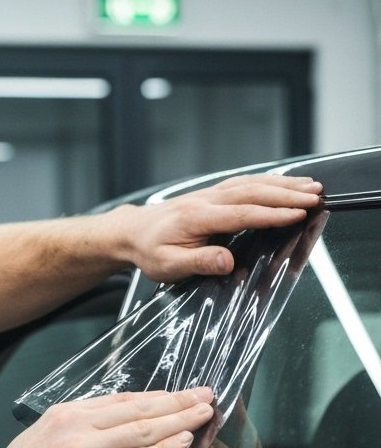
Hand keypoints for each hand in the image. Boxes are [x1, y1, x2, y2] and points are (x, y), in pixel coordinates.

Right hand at [0, 387, 215, 447]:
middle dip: (176, 400)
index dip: (153, 396)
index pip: (118, 399)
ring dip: (180, 421)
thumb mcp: (37, 445)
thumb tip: (101, 439)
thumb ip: (69, 437)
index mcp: (61, 415)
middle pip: (137, 408)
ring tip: (204, 414)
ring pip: (144, 429)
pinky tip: (183, 444)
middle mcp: (74, 426)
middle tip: (203, 394)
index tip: (174, 394)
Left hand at [113, 174, 321, 281]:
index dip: (271, 214)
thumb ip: (198, 262)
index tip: (298, 214)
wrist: (131, 232)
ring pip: (250, 183)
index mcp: (196, 218)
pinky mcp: (211, 194)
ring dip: (282, 183)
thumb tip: (228, 261)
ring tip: (311, 185)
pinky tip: (285, 182)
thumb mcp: (168, 265)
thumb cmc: (149, 252)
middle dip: (286, 193)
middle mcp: (205, 201)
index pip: (241, 214)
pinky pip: (244, 183)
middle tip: (316, 196)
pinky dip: (268, 181)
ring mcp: (208, 194)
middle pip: (252, 192)